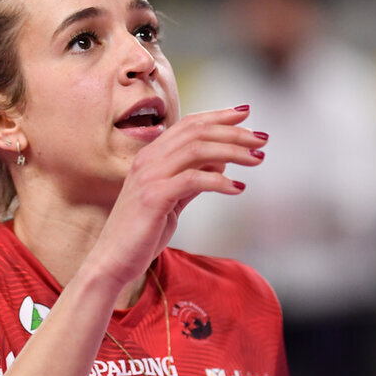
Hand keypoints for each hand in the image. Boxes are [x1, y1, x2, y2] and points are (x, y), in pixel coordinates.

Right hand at [90, 105, 266, 286]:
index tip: (246, 115)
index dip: (218, 117)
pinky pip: (193, 179)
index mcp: (151, 156)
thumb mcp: (172, 200)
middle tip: (262, 140)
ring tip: (257, 159)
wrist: (113, 261)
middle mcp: (148, 160)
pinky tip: (238, 188)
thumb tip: (220, 161)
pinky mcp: (153, 197)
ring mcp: (149, 177)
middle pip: (197, 132)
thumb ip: (192, 179)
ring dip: (232, 151)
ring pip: (197, 149)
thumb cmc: (142, 233)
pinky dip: (219, 180)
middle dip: (233, 132)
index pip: (188, 124)